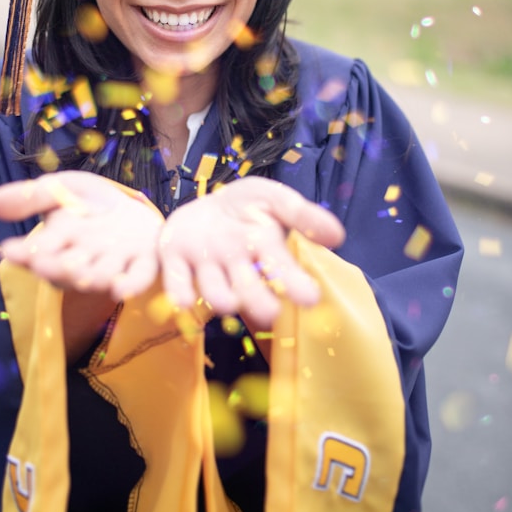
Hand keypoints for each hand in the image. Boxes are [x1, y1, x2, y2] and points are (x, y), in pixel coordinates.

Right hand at [0, 172, 162, 300]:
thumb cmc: (89, 204)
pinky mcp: (142, 264)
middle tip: (43, 263)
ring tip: (83, 272)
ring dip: (90, 276)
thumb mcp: (60, 190)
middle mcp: (83, 259)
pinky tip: (122, 288)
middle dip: (55, 266)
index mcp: (59, 243)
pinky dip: (130, 285)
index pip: (37, 251)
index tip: (9, 249)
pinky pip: (136, 279)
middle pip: (66, 269)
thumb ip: (30, 197)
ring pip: (99, 276)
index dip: (25, 253)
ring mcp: (113, 263)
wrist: (133, 211)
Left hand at [158, 177, 344, 327]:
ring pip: (212, 289)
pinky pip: (174, 281)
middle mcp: (234, 265)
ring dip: (219, 296)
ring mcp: (204, 264)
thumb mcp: (274, 198)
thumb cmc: (246, 207)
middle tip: (269, 312)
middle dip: (258, 301)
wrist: (205, 205)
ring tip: (229, 301)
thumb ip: (302, 214)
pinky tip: (181, 301)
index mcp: (263, 250)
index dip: (295, 285)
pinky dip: (177, 292)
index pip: (283, 271)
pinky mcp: (174, 260)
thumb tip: (337, 236)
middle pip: (247, 289)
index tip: (310, 298)